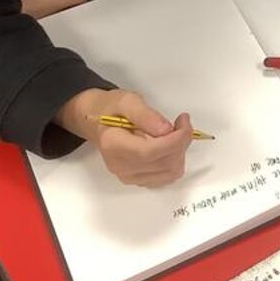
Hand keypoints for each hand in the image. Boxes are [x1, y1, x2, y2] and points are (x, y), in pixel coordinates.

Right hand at [58, 88, 196, 187]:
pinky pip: (166, 177)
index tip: (184, 121)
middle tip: (180, 122)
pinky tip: (169, 146)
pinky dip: (175, 161)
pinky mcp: (136, 180)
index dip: (175, 139)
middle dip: (181, 141)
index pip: (151, 151)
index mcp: (114, 145)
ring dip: (180, 151)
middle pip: (164, 163)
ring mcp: (128, 176)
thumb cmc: (110, 108)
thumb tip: (166, 130)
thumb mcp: (126, 100)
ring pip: (169, 172)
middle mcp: (120, 166)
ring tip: (174, 133)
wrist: (95, 121)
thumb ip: (145, 114)